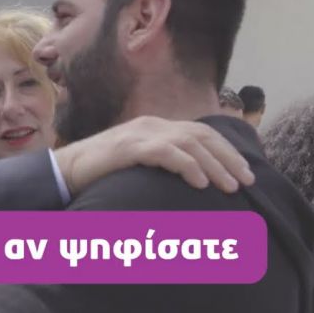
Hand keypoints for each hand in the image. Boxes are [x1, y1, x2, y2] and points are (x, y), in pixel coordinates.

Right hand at [55, 116, 254, 194]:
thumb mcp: (137, 165)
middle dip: (229, 158)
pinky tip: (200, 183)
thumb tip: (192, 182)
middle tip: (248, 181)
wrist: (64, 170)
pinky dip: (188, 166)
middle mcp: (151, 125)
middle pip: (202, 135)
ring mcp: (140, 134)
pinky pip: (167, 153)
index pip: (201, 132)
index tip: (246, 172)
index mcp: (155, 127)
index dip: (227, 151)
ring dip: (215, 166)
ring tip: (231, 187)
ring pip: (190, 144)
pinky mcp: (129, 148)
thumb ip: (161, 164)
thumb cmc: (101, 174)